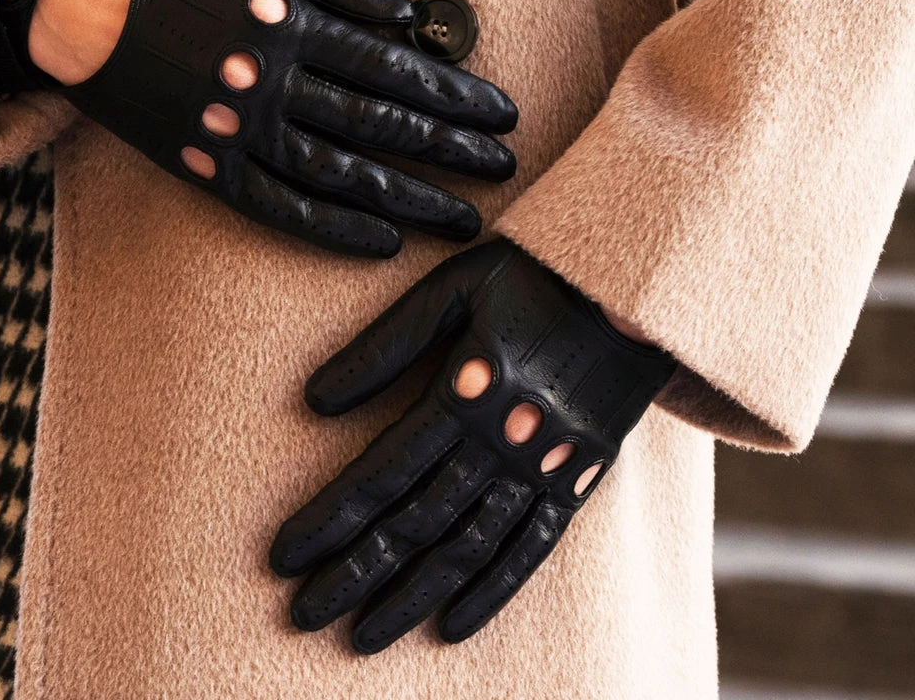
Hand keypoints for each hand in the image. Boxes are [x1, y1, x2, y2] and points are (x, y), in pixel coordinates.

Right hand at [3, 0, 517, 256]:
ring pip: (339, 175)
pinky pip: (278, 209)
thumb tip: (411, 19)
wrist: (80, 5)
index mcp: (290, 24)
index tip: (502, 114)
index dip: (455, 95)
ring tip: (463, 220)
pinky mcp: (207, 168)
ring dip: (409, 200)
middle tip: (505, 169)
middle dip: (452, 150)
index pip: (394, 69)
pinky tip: (382, 244)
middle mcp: (270, 83)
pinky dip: (333, 230)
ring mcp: (236, 132)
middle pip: (380, 125)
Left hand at [269, 238, 675, 651]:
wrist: (632, 290)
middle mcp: (503, 441)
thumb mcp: (452, 288)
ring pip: (468, 547)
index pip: (383, 471)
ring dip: (412, 595)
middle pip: (416, 520)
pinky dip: (492, 592)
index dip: (329, 518)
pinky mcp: (578, 481)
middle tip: (303, 616)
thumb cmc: (530, 277)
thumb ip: (385, 344)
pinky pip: (532, 549)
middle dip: (355, 571)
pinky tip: (453, 626)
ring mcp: (545, 468)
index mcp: (466, 391)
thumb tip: (313, 400)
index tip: (284, 558)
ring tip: (364, 638)